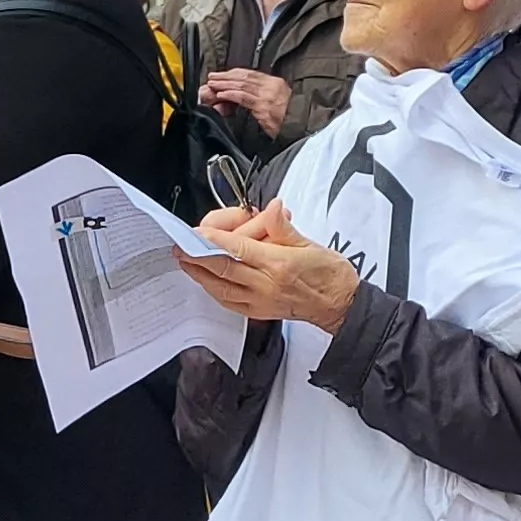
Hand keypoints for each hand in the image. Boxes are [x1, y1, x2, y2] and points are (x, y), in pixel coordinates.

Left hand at [180, 202, 360, 331]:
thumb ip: (283, 227)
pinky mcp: (259, 313)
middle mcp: (266, 285)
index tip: (196, 233)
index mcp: (279, 264)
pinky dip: (214, 290)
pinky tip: (206, 281)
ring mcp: (261, 301)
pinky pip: (229, 302)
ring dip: (200, 275)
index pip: (238, 249)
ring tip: (186, 262)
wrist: (341, 305)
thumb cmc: (329, 274)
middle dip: (198, 258)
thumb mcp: (310, 243)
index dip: (214, 240)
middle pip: (223, 270)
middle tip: (179, 248)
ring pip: (221, 288)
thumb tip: (272, 208)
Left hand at [198, 68, 292, 135]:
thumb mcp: (280, 101)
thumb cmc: (291, 118)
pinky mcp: (263, 108)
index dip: (234, 73)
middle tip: (213, 76)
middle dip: (226, 76)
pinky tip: (222, 94)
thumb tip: (248, 94)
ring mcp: (267, 97)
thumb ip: (265, 95)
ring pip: (241, 86)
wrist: (303, 128)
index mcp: (275, 83)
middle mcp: (271, 87)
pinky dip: (231, 95)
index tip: (223, 74)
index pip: (251, 74)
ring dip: (225, 84)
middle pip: (244, 77)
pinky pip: (244, 98)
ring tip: (213, 84)